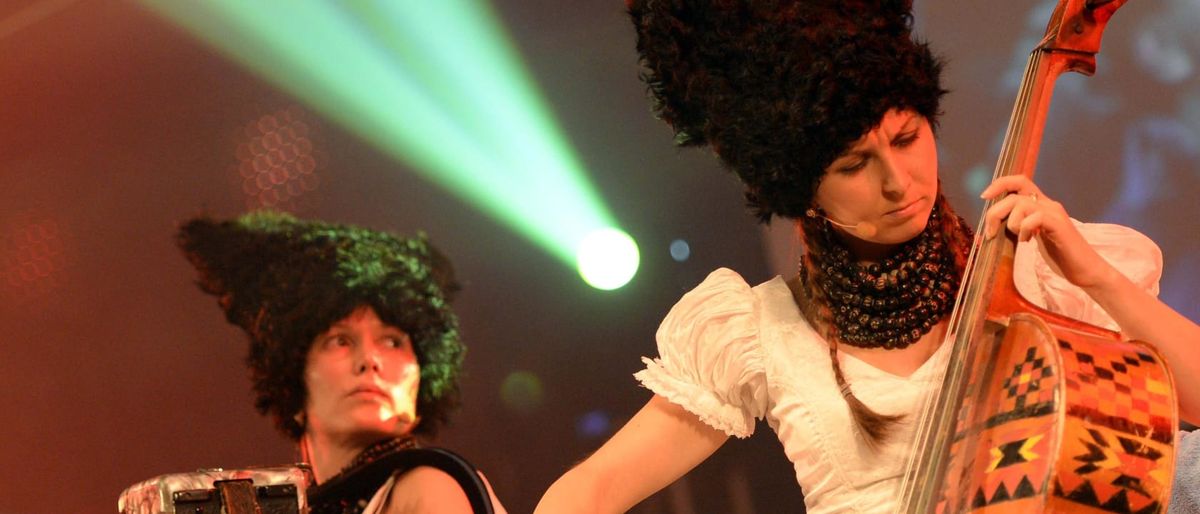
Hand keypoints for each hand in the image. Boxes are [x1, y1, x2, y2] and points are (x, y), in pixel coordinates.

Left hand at [980, 175, 1116, 289]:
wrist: (1085, 269)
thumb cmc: (1059, 255)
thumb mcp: (1030, 239)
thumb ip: (1015, 229)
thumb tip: (987, 233)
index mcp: (1040, 205)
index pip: (1019, 181)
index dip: (1000, 184)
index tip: (984, 196)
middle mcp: (1048, 204)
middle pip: (1013, 195)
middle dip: (995, 212)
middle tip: (991, 233)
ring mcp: (1054, 213)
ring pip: (1021, 204)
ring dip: (1011, 223)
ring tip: (1019, 239)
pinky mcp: (1059, 225)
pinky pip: (1034, 217)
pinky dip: (1024, 229)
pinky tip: (1028, 242)